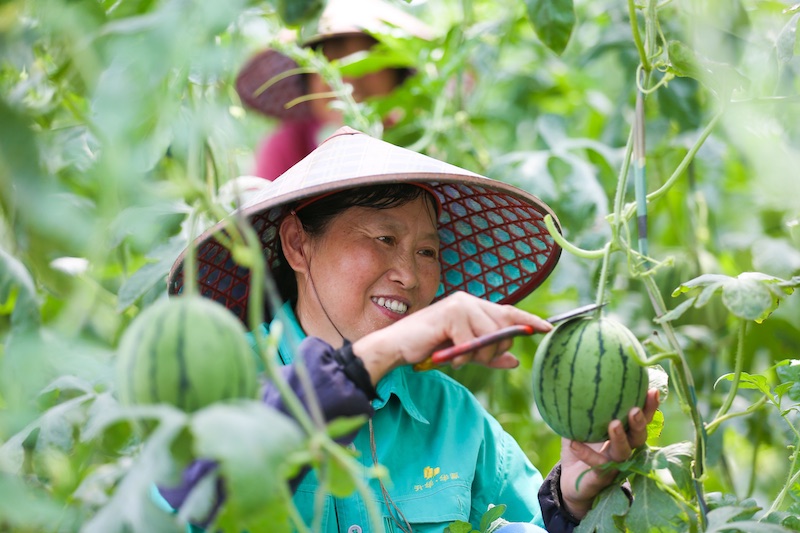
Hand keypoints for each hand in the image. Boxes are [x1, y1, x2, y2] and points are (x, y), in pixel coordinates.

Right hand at [352, 291, 551, 382]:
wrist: (399, 349)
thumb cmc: (430, 349)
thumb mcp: (465, 354)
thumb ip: (489, 355)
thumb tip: (515, 360)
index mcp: (473, 306)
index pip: (508, 311)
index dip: (529, 320)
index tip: (548, 328)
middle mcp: (468, 300)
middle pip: (502, 327)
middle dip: (494, 349)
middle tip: (472, 359)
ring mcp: (459, 305)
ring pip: (489, 336)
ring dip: (477, 354)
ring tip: (457, 357)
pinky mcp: (450, 315)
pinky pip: (471, 342)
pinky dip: (463, 355)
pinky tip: (449, 355)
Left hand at [558, 389, 659, 519]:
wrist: (569, 482)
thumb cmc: (578, 446)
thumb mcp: (577, 422)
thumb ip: (579, 404)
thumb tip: (571, 373)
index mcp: (623, 435)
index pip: (641, 420)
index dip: (649, 407)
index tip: (652, 390)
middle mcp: (624, 450)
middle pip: (639, 437)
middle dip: (640, 422)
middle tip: (634, 409)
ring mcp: (614, 466)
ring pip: (624, 453)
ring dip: (620, 438)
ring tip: (614, 424)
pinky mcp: (601, 479)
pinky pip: (595, 465)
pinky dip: (585, 453)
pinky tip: (574, 442)